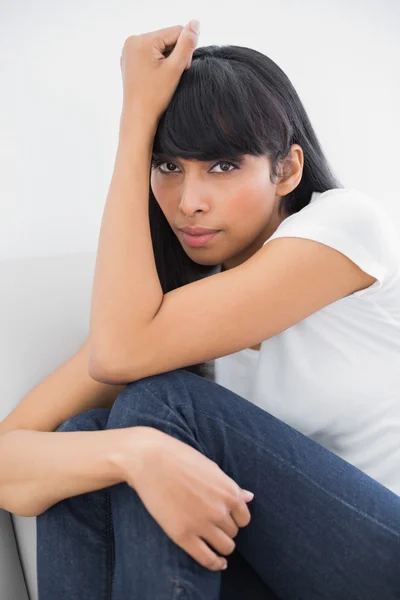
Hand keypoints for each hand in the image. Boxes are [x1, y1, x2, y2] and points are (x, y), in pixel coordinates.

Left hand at [119, 20, 199, 126]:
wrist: (138, 117)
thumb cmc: (155, 96)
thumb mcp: (175, 68)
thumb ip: (187, 44)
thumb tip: (196, 23)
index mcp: (142, 40)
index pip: (176, 31)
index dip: (184, 50)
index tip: (181, 69)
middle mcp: (132, 41)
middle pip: (167, 38)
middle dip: (175, 54)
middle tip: (172, 75)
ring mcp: (129, 50)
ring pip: (160, 46)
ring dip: (168, 59)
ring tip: (164, 78)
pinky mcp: (129, 60)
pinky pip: (150, 54)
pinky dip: (158, 63)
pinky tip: (156, 77)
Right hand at [120, 426, 253, 571]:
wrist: (150, 460)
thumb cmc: (180, 459)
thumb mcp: (211, 468)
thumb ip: (231, 487)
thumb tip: (250, 497)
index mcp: (229, 492)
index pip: (244, 518)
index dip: (235, 519)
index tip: (225, 517)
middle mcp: (220, 511)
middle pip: (233, 533)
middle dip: (225, 529)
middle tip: (211, 524)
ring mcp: (202, 524)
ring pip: (225, 547)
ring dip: (220, 545)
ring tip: (212, 541)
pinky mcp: (184, 536)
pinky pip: (207, 558)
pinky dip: (215, 564)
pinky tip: (217, 562)